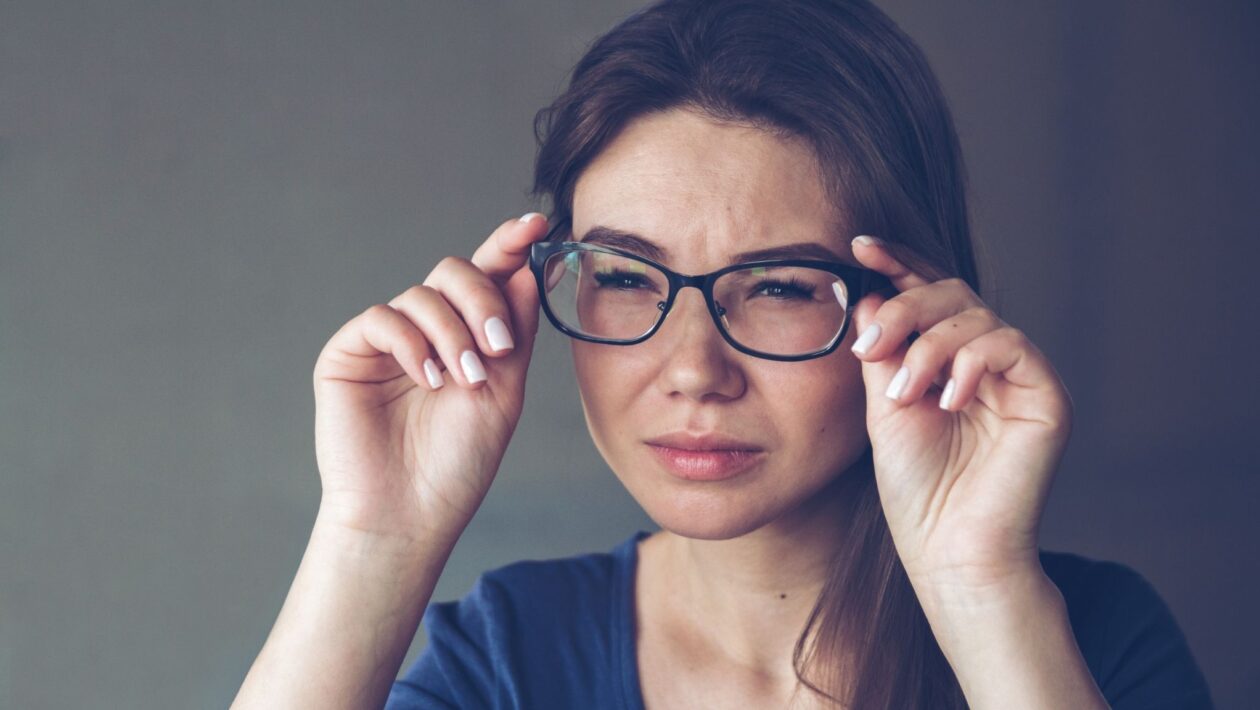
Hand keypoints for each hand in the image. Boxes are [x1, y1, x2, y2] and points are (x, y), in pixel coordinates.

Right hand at [311, 213, 547, 538]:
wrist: (412, 512)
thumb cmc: (458, 462)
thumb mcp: (505, 391)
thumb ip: (516, 330)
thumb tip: (530, 268)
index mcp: (467, 335)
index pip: (488, 277)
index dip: (508, 246)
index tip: (535, 225)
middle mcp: (427, 330)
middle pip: (454, 272)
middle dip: (483, 298)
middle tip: (499, 346)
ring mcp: (388, 340)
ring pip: (422, 295)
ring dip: (453, 333)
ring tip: (464, 381)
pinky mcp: (349, 353)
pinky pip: (383, 318)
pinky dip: (413, 343)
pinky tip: (429, 379)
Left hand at [848, 235, 1072, 592]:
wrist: (949, 549)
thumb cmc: (917, 488)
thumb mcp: (883, 406)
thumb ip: (881, 350)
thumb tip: (870, 293)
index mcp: (948, 359)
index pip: (927, 294)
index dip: (897, 264)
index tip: (858, 247)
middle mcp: (987, 360)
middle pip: (951, 293)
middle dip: (905, 308)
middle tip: (869, 346)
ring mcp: (1019, 375)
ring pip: (977, 315)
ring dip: (928, 346)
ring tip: (903, 393)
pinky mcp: (1047, 395)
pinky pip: (1011, 345)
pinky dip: (970, 363)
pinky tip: (946, 400)